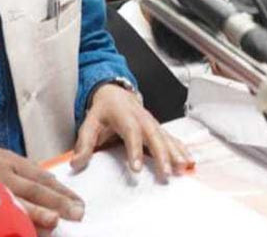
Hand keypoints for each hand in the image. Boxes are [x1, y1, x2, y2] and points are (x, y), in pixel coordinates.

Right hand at [0, 138, 84, 228]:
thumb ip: (6, 165)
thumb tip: (29, 177)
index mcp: (4, 158)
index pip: (39, 175)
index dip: (59, 188)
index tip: (75, 198)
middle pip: (35, 188)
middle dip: (58, 202)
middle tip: (78, 212)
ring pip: (17, 202)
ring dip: (38, 212)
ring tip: (56, 220)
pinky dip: (7, 222)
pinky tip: (18, 229)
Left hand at [71, 84, 192, 180]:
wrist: (115, 93)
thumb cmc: (104, 110)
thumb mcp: (89, 123)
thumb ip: (84, 143)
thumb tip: (77, 163)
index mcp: (124, 116)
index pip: (131, 133)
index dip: (135, 150)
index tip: (137, 168)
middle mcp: (142, 118)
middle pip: (154, 136)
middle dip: (162, 155)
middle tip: (167, 173)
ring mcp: (152, 123)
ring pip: (166, 137)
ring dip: (176, 153)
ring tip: (183, 168)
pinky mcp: (158, 129)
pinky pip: (171, 139)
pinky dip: (181, 149)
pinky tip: (189, 161)